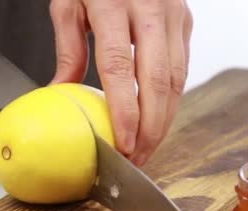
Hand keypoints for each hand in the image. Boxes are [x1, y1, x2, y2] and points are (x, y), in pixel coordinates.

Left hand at [49, 0, 192, 165]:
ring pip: (177, 79)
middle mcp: (152, 9)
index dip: (125, 112)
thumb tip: (61, 93)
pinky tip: (160, 118)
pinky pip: (182, 68)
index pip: (121, 68)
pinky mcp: (186, 19)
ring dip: (164, 119)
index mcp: (114, 3)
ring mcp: (175, 13)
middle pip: (158, 81)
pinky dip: (172, 99)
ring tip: (148, 146)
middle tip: (138, 158)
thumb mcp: (69, 1)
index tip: (122, 144)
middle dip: (151, 127)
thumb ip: (68, 47)